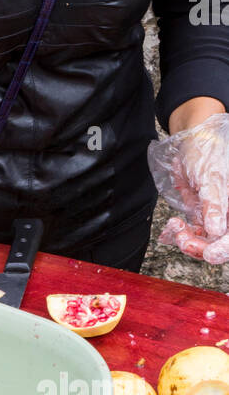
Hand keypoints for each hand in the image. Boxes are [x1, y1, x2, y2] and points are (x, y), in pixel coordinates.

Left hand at [155, 115, 228, 261]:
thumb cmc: (207, 152)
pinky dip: (179, 233)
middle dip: (201, 246)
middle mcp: (228, 214)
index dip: (225, 248)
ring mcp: (215, 216)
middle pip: (220, 243)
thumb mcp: (211, 177)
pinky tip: (171, 229)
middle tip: (183, 240)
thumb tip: (217, 230)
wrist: (191, 140)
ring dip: (187, 240)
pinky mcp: (201, 215)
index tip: (210, 253)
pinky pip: (191, 233)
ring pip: (204, 241)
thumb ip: (215, 204)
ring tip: (175, 228)